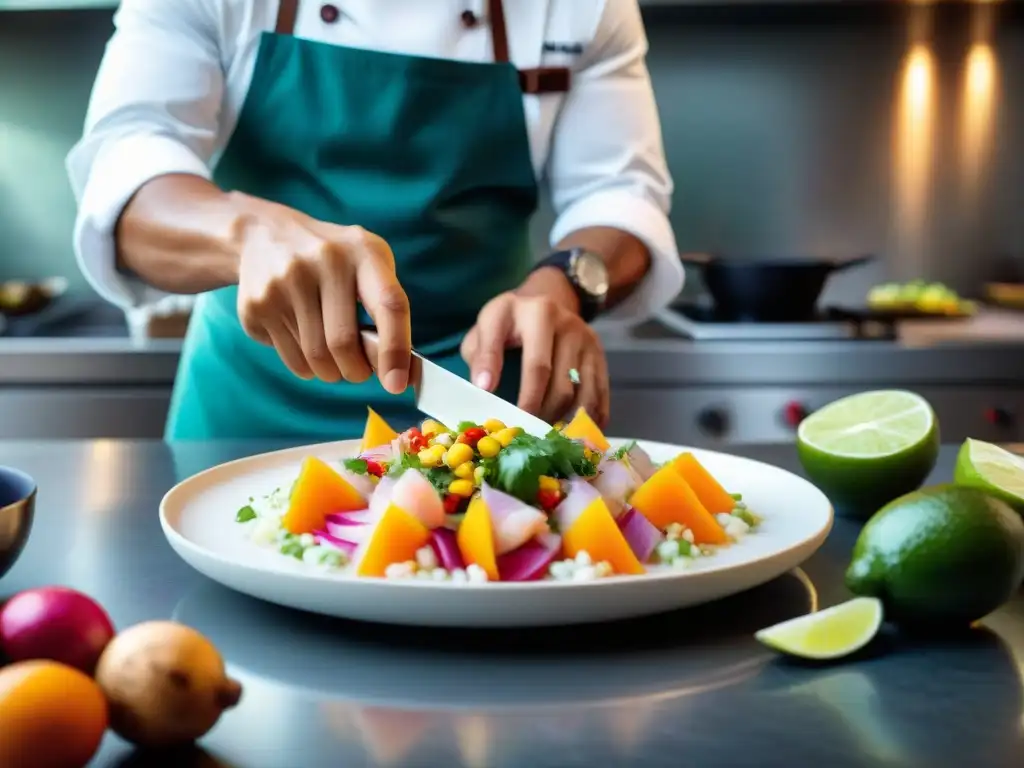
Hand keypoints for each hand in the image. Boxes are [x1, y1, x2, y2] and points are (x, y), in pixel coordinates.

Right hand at [233, 195, 410, 392]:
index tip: (397, 384)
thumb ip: (387, 310)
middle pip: (343, 343)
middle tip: (359, 371)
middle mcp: (322, 262)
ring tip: (334, 359)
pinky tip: (306, 344)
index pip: (388, 305)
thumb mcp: (367, 264)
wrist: (264, 235)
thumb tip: (400, 373)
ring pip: (316, 358)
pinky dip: (306, 367)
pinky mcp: (257, 306)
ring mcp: (283, 283)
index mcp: (361, 251)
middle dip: (357, 370)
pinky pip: (291, 360)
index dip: (395, 349)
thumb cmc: (334, 260)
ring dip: (332, 372)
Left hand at [461, 273, 609, 426]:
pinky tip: (571, 433)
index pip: (534, 363)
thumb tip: (484, 387)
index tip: (503, 411)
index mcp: (536, 314)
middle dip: (541, 413)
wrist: (547, 300)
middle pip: (559, 384)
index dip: (526, 394)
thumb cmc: (509, 323)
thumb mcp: (487, 327)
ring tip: (543, 435)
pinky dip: (587, 419)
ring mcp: (587, 341)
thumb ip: (481, 354)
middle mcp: (567, 325)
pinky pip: (599, 395)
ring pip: (581, 394)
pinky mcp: (599, 355)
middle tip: (523, 432)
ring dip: (562, 421)